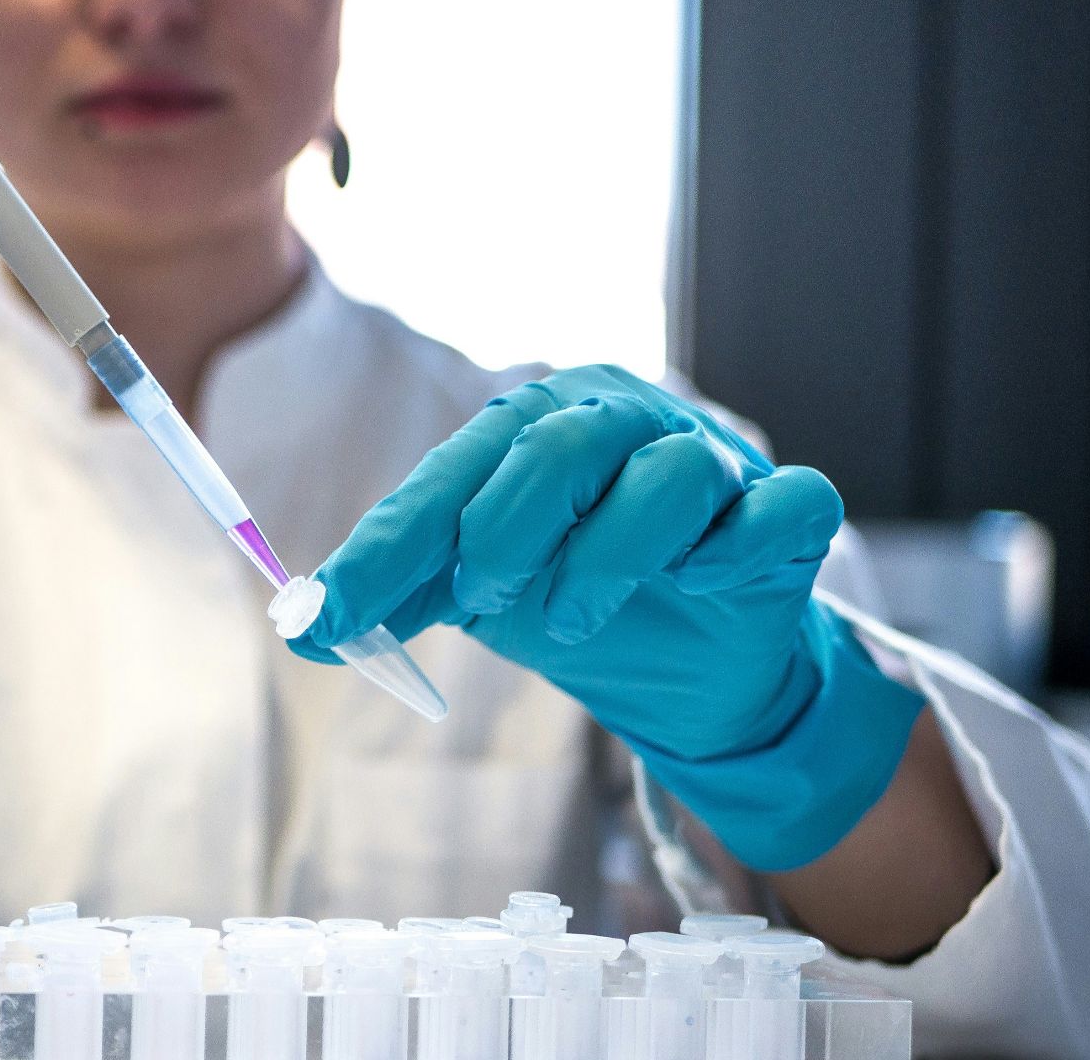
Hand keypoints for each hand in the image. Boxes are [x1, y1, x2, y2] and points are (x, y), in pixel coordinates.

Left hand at [292, 365, 922, 870]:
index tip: (331, 614)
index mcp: (540, 427)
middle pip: (562, 443)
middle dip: (505, 529)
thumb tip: (302, 624)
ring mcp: (716, 463)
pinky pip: (782, 507)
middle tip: (482, 597)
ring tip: (566, 622)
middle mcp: (628, 423)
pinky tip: (701, 580)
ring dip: (606, 557)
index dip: (388, 546)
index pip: (454, 472)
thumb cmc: (578, 596)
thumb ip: (398, 594)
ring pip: (670, 474)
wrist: (690, 666)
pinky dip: (736, 546)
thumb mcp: (476, 595)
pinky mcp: (786, 513)